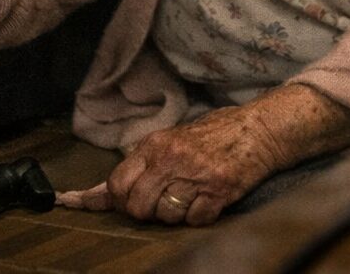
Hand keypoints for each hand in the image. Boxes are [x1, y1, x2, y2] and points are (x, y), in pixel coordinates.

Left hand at [63, 106, 285, 225]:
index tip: (133, 200)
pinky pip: (195, 220)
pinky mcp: (219, 190)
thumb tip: (90, 197)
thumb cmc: (212, 136)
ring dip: (176, 215)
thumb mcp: (170, 140)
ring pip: (166, 216)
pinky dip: (200, 216)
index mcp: (156, 144)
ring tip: (190, 196)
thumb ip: (136, 166)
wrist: (259, 129)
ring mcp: (196, 174)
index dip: (122, 200)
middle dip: (147, 212)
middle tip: (162, 203)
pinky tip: (208, 199)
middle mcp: (173, 158)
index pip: (117, 183)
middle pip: (138, 206)